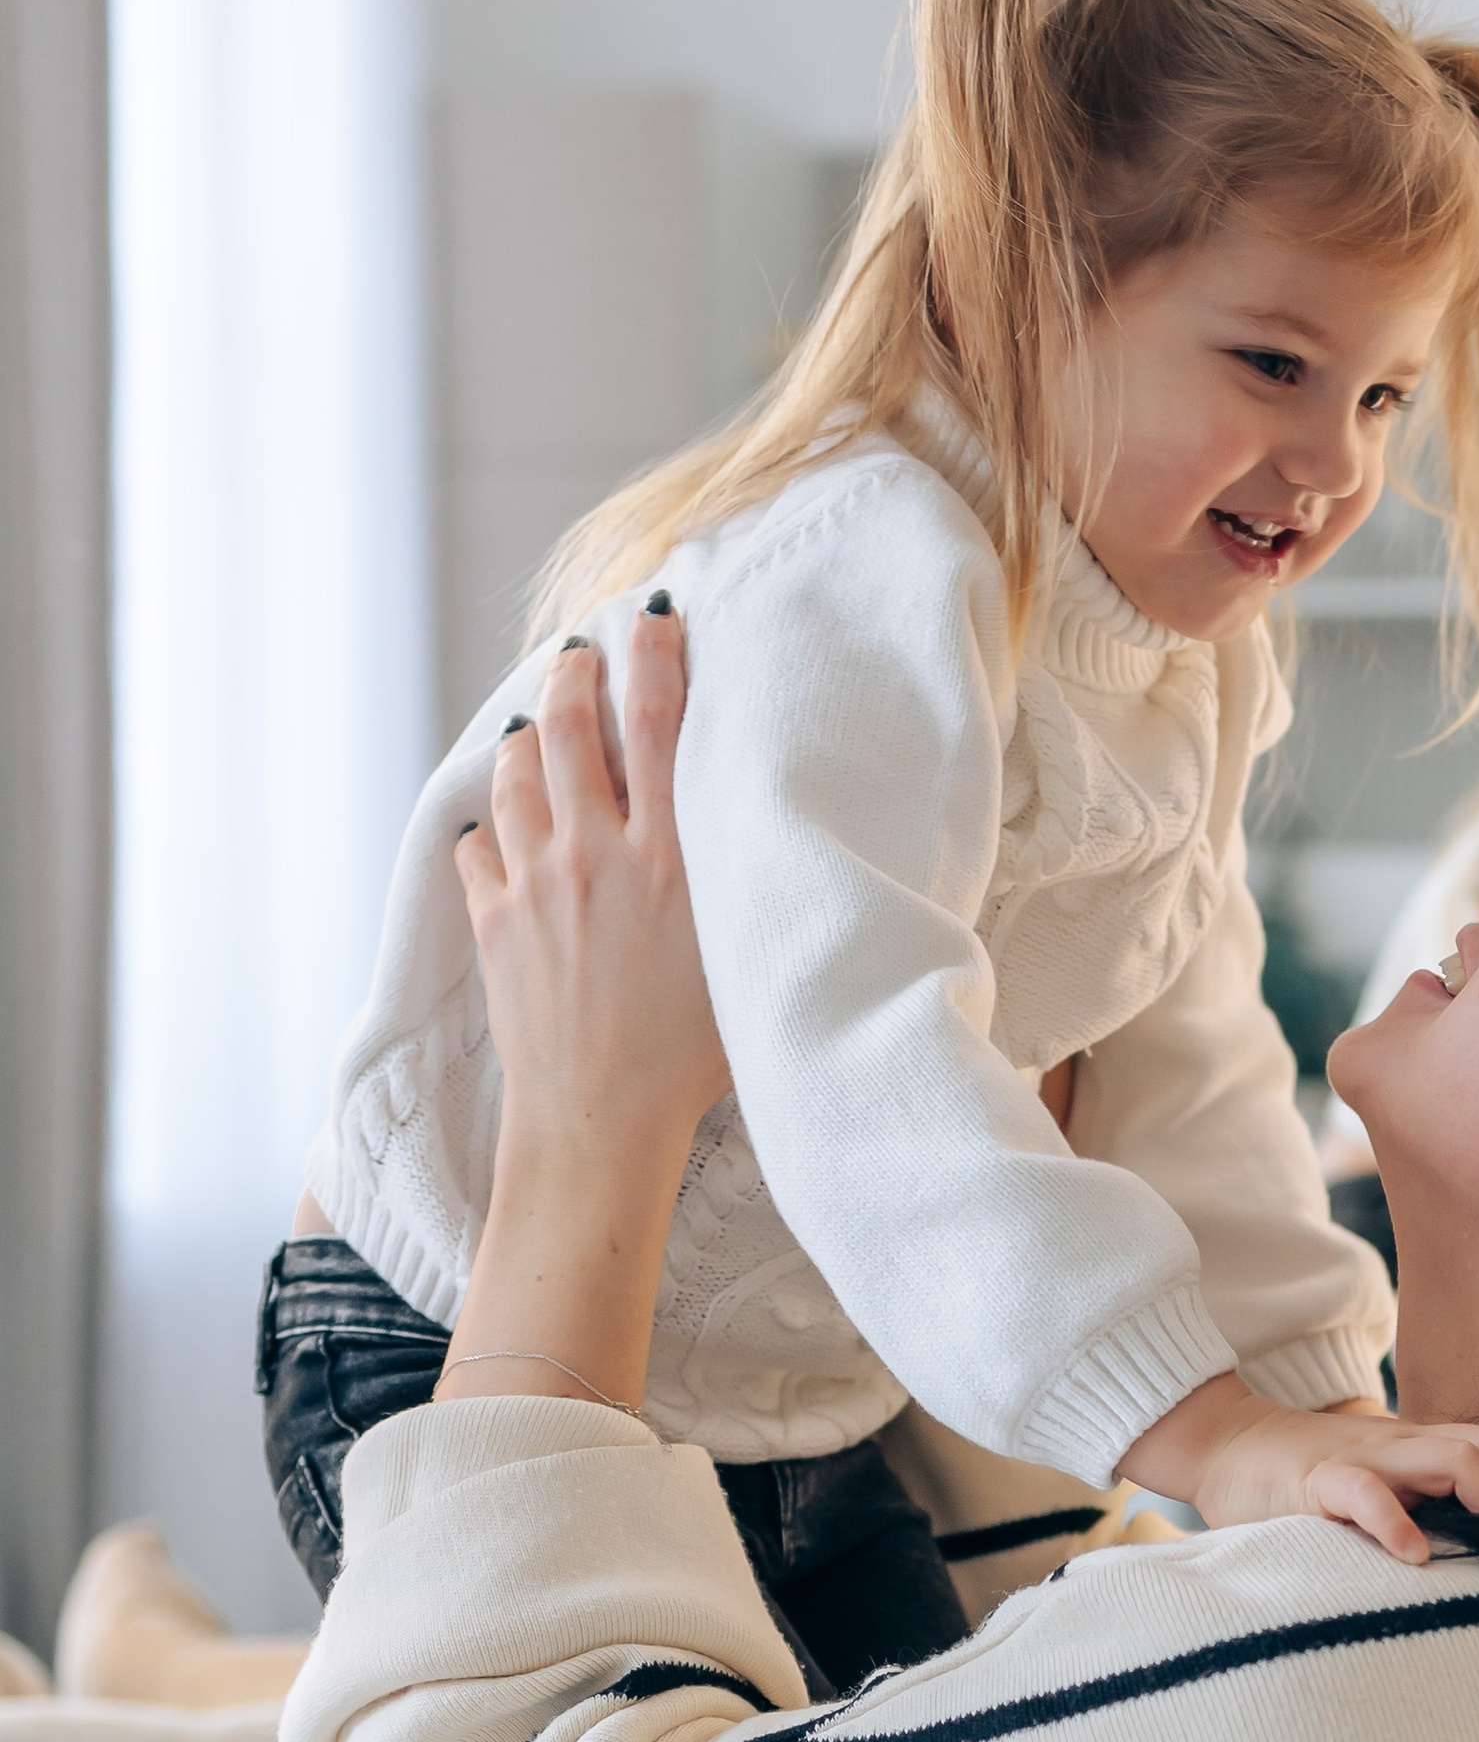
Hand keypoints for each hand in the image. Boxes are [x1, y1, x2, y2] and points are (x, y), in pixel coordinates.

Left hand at [456, 606, 727, 1181]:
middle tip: (579, 654)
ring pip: (515, 774)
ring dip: (523, 738)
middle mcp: (597, 855)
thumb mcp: (736, 952)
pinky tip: (499, 828)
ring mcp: (537, 884)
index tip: (653, 618)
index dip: (654, 656)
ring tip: (532, 723)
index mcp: (669, 858)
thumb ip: (728, 879)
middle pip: (569, 726)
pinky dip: (489, 828)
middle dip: (572, 675)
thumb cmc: (691, 1058)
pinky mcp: (495, 922)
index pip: (656, 722)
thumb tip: (735, 823)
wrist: (600, 1123)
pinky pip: (479, 847)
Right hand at [1130, 1375, 1478, 1567]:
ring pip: (1450, 1456)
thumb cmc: (1302, 1479)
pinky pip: (1367, 1492)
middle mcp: (1401, 1447)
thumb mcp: (1374, 1483)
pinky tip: (1413, 1557)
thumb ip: (1418, 1502)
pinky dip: (1397, 1523)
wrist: (1225, 1446)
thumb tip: (1472, 1549)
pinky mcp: (1318, 1479)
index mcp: (1417, 1450)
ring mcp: (1364, 1458)